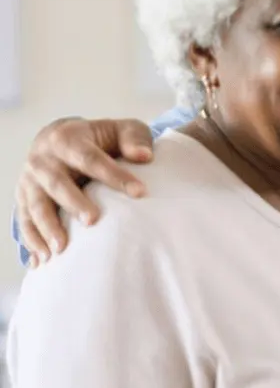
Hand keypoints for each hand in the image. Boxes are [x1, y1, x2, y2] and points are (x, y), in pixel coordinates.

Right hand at [15, 118, 154, 265]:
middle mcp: (42, 159)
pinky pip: (24, 221)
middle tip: (92, 221)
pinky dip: (31, 241)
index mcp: (66, 138)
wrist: (59, 139)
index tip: (140, 192)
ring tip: (60, 250)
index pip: (92, 159)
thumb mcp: (119, 129)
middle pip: (57, 183)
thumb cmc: (99, 139)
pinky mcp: (23, 198)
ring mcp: (29, 180)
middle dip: (74, 202)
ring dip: (46, 228)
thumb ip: (134, 139)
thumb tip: (145, 156)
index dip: (115, 175)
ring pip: (35, 205)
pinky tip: (41, 261)